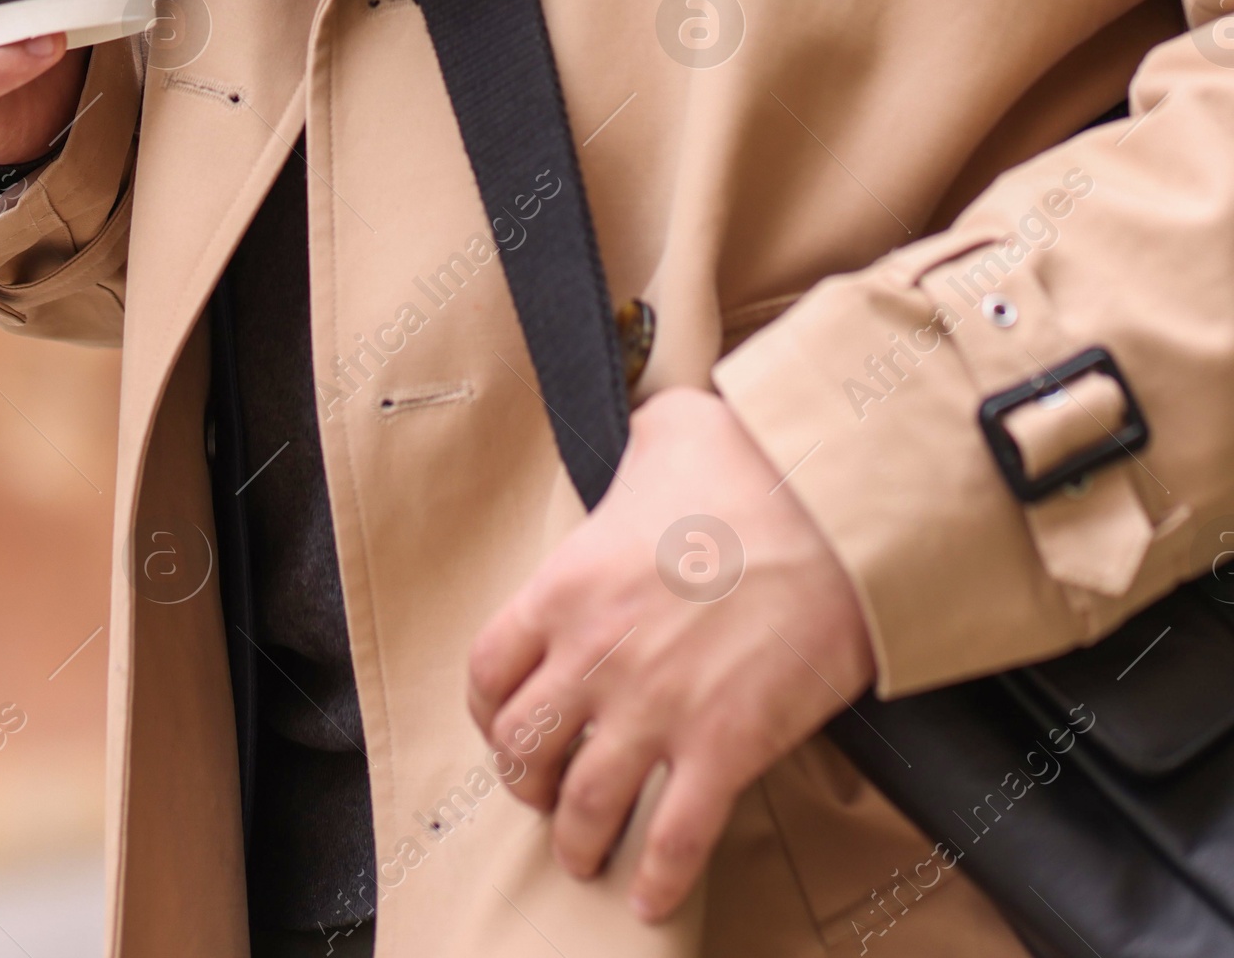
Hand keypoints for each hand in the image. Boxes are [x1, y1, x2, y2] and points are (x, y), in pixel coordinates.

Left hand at [467, 385, 873, 922]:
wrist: (838, 510)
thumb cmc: (754, 462)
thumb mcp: (664, 430)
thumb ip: (627, 449)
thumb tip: (631, 443)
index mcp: (568, 585)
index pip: (490, 670)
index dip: (490, 709)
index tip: (505, 723)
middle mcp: (597, 655)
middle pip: (524, 749)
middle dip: (527, 781)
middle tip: (546, 791)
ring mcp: (658, 708)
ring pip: (585, 806)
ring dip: (578, 841)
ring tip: (587, 855)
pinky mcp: (725, 746)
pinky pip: (675, 838)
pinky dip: (659, 880)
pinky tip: (651, 899)